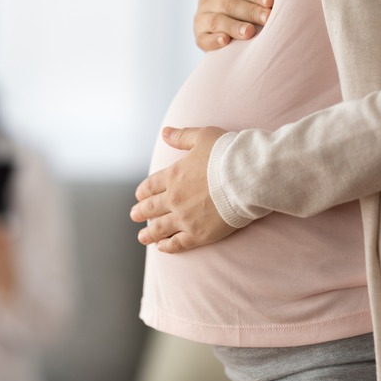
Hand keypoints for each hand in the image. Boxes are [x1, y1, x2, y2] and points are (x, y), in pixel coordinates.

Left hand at [130, 126, 235, 252]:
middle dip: (141, 212)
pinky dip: (167, 246)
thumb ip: (182, 136)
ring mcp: (185, 218)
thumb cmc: (227, 154)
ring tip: (142, 237)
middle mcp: (174, 198)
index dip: (143, 191)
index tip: (139, 196)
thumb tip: (165, 132)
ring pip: (160, 228)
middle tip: (134, 216)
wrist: (247, 176)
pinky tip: (161, 247)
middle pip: (151, 207)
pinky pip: (178, 243)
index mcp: (173, 175)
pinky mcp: (198, 234)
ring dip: (149, 233)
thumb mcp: (203, 137)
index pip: (151, 186)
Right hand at [194, 0, 272, 50]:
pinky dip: (214, 40)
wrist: (222, 25)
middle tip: (267, 18)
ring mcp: (201, 18)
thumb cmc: (243, 3)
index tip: (270, 0)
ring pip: (217, 21)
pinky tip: (225, 41)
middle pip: (230, 4)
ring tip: (249, 32)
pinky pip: (204, 39)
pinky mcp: (199, 36)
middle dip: (250, 11)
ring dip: (234, 27)